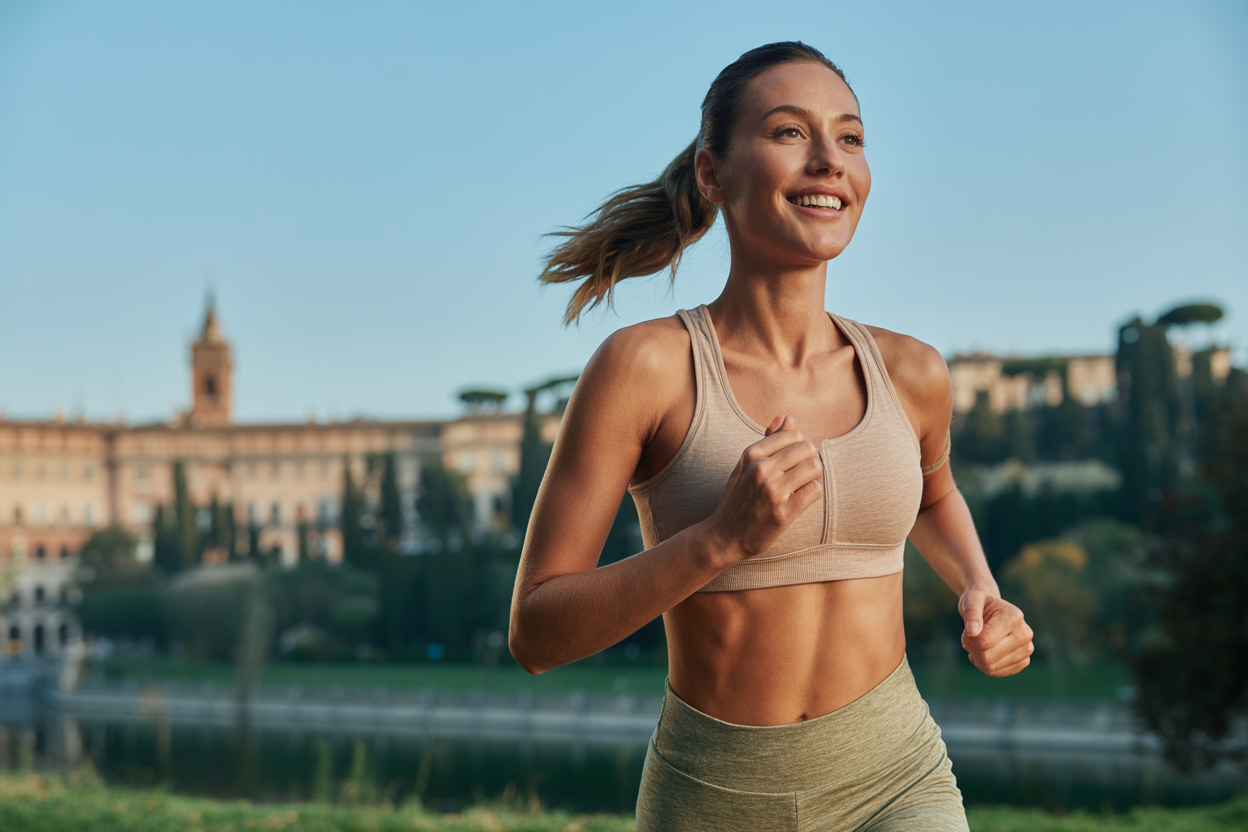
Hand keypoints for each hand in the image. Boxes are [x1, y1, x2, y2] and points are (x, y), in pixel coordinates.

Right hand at [703, 413, 822, 564]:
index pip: (794, 435)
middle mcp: (760, 469)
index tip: (793, 461)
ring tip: (801, 486)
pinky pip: (814, 491)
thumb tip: (787, 416)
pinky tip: (800, 500)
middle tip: (801, 474)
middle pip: (807, 449)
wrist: (723, 536)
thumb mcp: (746, 465)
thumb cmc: (738, 498)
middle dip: (810, 460)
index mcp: (751, 454)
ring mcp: (771, 491)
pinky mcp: (782, 513)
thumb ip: (768, 439)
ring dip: (813, 477)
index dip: (800, 447)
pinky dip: (812, 493)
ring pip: (814, 468)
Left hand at [959, 591, 1033, 676]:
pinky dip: (985, 665)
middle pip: (987, 657)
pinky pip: (996, 672)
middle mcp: (1025, 634)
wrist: (992, 610)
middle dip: (972, 648)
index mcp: (1014, 617)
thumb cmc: (980, 603)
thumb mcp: (971, 600)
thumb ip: (971, 613)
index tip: (970, 628)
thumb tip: (972, 632)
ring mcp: (1027, 650)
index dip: (968, 638)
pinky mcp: (1023, 662)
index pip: (983, 641)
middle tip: (972, 637)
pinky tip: (986, 651)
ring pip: (991, 667)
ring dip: (977, 657)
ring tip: (979, 642)